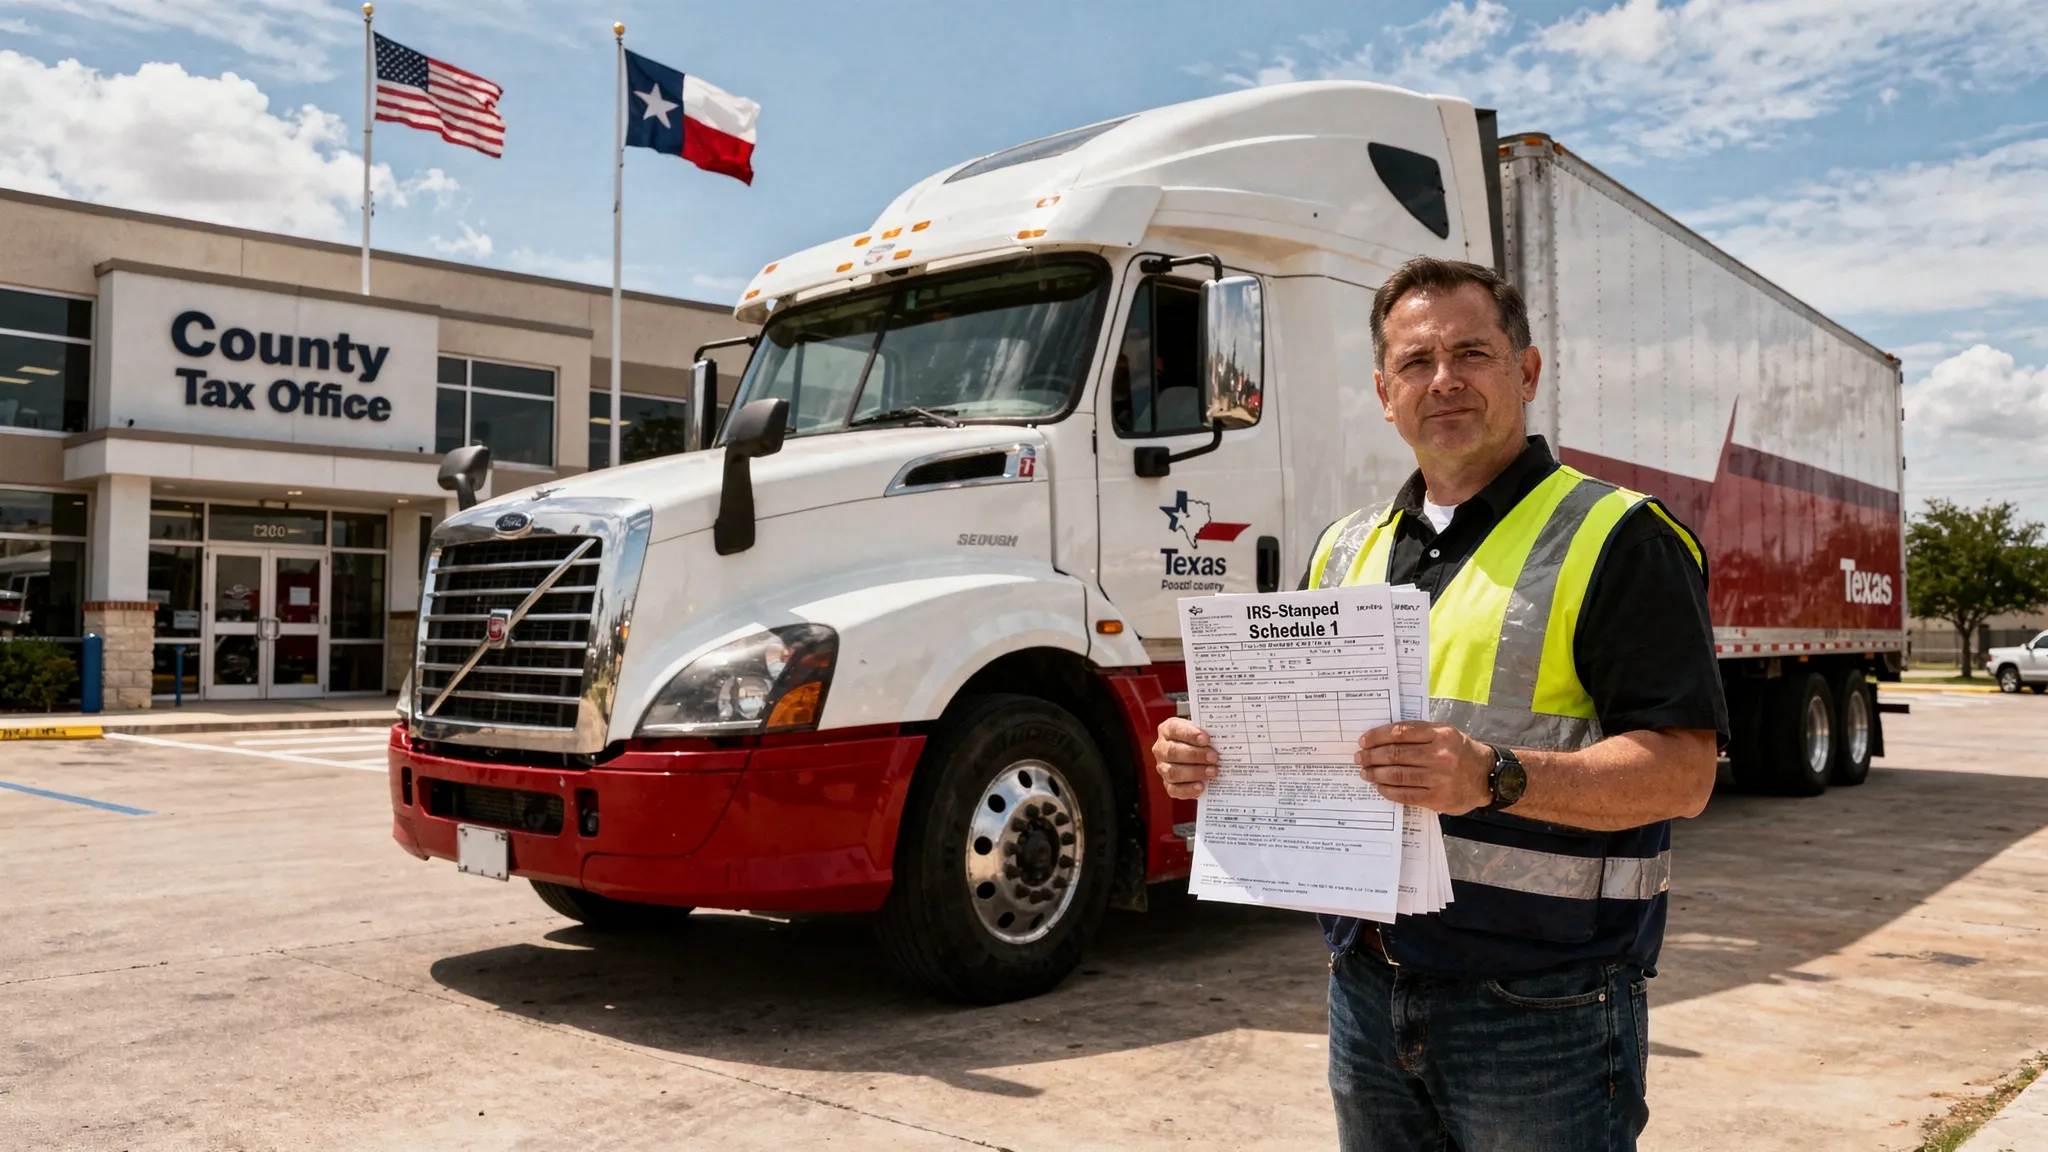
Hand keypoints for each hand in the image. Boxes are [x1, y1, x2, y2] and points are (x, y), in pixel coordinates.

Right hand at [1152, 717, 1218, 798]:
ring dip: (1194, 772)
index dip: (1190, 734)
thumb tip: (1223, 738)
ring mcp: (1163, 767)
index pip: (1175, 729)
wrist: (1196, 754)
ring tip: (1212, 772)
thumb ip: (1210, 732)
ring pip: (1172, 772)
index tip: (1206, 739)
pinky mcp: (1168, 784)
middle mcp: (1162, 749)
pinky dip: (1188, 789)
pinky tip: (1201, 787)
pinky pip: (1174, 789)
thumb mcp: (1202, 731)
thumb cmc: (1200, 740)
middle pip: (1173, 752)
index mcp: (1168, 730)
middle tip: (1214, 757)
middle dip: (1195, 755)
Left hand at [1355, 721, 1494, 814]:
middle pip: (1396, 754)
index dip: (1377, 736)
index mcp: (1440, 734)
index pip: (1401, 732)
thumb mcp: (1446, 734)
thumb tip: (1384, 737)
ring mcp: (1439, 778)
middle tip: (1360, 758)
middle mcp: (1440, 755)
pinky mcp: (1437, 798)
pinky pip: (1405, 794)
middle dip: (1372, 756)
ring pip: (1398, 775)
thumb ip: (1420, 733)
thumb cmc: (1461, 752)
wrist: (1486, 777)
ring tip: (1365, 772)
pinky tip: (1380, 786)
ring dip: (1376, 773)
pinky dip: (1388, 790)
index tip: (1363, 740)